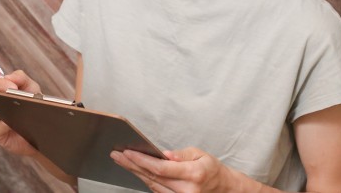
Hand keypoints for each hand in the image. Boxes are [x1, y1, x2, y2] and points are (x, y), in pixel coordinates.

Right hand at [0, 70, 41, 157]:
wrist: (39, 128)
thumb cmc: (31, 104)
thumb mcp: (31, 87)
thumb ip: (21, 78)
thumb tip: (8, 77)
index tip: (13, 88)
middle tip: (13, 98)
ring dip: (0, 112)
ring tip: (14, 111)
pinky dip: (1, 127)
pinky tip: (10, 124)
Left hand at [110, 147, 233, 192]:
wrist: (223, 188)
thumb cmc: (211, 169)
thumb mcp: (200, 154)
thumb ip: (181, 155)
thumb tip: (164, 154)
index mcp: (193, 175)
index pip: (161, 168)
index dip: (142, 160)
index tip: (127, 152)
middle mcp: (186, 190)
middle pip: (153, 177)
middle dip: (132, 165)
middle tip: (117, 155)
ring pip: (152, 185)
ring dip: (136, 172)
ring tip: (122, 160)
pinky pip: (157, 191)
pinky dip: (145, 180)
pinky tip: (135, 170)